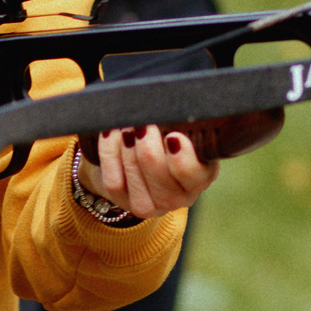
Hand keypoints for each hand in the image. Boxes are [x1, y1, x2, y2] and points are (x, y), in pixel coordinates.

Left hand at [76, 123, 221, 220]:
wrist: (135, 151)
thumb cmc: (165, 132)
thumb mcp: (180, 127)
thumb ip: (182, 121)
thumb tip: (170, 105)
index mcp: (201, 175)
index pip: (195, 174)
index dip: (182, 157)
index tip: (172, 136)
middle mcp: (179, 197)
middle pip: (161, 175)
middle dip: (149, 145)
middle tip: (144, 124)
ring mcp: (151, 204)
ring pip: (136, 176)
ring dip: (128, 146)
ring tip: (128, 126)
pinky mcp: (123, 201)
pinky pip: (113, 180)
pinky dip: (110, 151)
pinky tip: (111, 133)